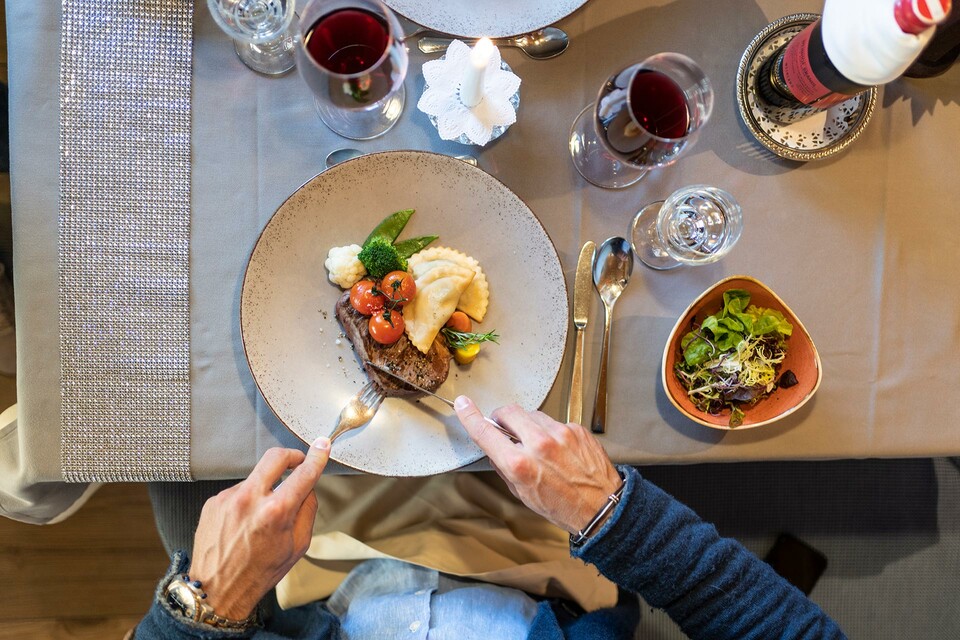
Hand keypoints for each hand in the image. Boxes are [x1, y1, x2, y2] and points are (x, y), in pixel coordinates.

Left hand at [187, 438, 330, 619]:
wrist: (217, 590)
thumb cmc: (260, 572)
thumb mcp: (298, 546)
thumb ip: (307, 511)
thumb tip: (308, 487)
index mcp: (276, 512)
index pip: (303, 473)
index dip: (317, 457)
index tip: (322, 446)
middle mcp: (250, 499)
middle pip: (275, 457)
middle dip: (291, 455)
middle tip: (297, 462)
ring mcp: (228, 498)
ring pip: (255, 478)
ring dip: (264, 488)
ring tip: (260, 517)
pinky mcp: (213, 502)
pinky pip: (238, 492)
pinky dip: (246, 501)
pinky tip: (242, 523)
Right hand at [454, 397, 621, 533]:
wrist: (601, 508)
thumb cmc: (562, 506)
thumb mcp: (522, 493)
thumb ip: (504, 466)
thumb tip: (494, 447)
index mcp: (520, 465)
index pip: (485, 432)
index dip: (470, 416)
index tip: (463, 405)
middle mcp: (539, 444)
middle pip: (509, 412)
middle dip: (502, 418)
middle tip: (505, 428)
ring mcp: (560, 433)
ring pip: (533, 415)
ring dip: (528, 426)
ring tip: (538, 446)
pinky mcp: (576, 429)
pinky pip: (554, 422)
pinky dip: (551, 432)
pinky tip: (558, 450)